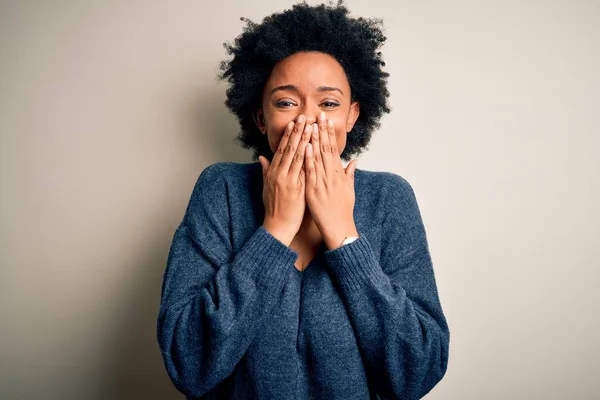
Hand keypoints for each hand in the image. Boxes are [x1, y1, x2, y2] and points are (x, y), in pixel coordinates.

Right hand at [259, 115, 312, 245]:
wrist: (277, 226)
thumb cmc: (274, 208)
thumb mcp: (266, 187)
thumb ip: (266, 171)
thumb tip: (262, 157)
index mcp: (273, 173)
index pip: (282, 149)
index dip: (288, 135)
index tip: (294, 122)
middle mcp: (279, 174)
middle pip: (289, 149)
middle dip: (297, 132)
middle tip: (304, 117)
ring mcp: (287, 181)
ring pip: (296, 156)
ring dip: (303, 140)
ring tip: (310, 126)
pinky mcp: (296, 189)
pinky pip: (302, 170)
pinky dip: (306, 158)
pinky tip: (312, 147)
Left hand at [304, 112, 358, 249]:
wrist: (339, 227)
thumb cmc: (343, 210)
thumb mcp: (349, 190)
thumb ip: (350, 174)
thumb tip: (354, 161)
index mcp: (339, 174)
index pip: (333, 149)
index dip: (329, 134)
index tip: (326, 121)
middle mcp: (332, 176)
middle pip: (327, 149)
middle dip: (322, 131)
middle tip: (319, 115)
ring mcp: (323, 183)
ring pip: (318, 158)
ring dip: (314, 141)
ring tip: (311, 125)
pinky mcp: (314, 191)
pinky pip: (311, 173)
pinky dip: (308, 159)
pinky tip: (306, 147)